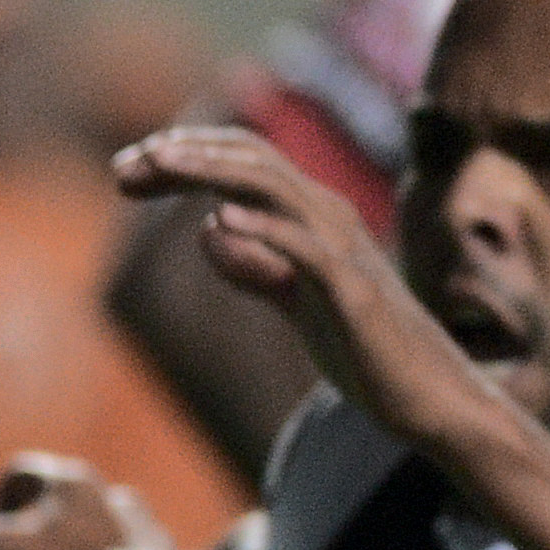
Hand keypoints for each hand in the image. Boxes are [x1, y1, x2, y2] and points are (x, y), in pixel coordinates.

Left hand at [114, 122, 494, 460]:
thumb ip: (253, 265)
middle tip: (124, 163)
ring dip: (212, 171)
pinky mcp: (353, 294)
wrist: (425, 396)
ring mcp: (343, 253)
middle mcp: (330, 220)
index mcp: (312, 219)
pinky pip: (306, 251)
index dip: (187, 157)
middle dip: (186, 154)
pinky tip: (219, 220)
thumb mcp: (292, 299)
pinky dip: (265, 230)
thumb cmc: (363, 346)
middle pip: (253, 161)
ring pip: (276, 188)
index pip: (245, 163)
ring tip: (158, 162)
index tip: (127, 169)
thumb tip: (209, 228)